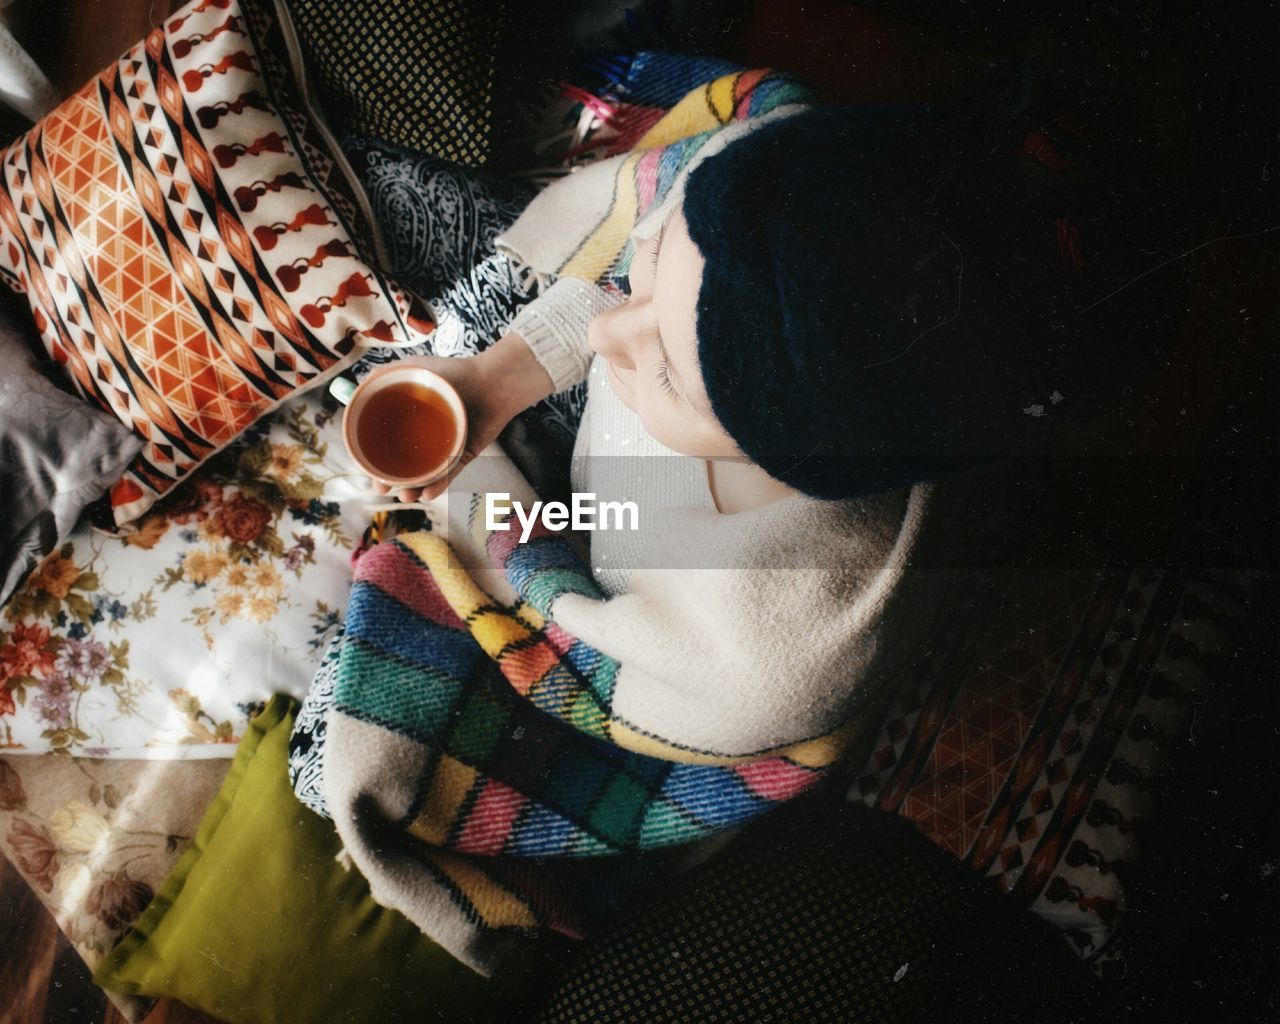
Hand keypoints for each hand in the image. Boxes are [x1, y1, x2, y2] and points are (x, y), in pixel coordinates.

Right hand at [370, 333, 554, 502]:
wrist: (491, 380)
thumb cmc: (453, 372)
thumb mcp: (414, 368)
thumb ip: (384, 375)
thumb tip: (357, 387)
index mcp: (411, 421)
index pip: (388, 446)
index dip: (375, 462)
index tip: (367, 472)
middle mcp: (426, 435)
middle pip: (404, 465)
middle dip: (391, 482)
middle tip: (382, 489)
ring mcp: (446, 447)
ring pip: (426, 475)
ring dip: (414, 490)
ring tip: (407, 496)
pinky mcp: (465, 454)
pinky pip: (450, 474)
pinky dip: (439, 485)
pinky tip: (428, 492)